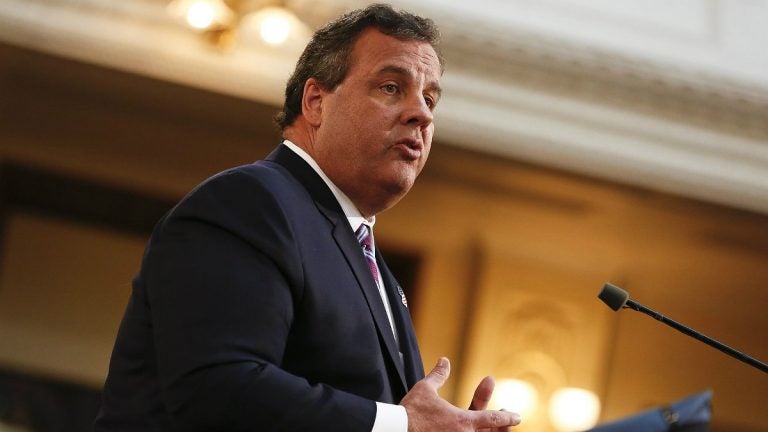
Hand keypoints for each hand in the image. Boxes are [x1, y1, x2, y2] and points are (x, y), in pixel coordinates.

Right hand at [401, 358, 520, 431]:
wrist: (394, 430)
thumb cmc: (410, 412)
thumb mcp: (425, 389)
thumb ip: (438, 375)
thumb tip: (444, 360)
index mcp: (462, 421)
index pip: (493, 419)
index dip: (507, 418)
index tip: (516, 416)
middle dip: (501, 427)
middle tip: (506, 420)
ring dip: (487, 431)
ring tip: (491, 425)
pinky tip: (471, 430)